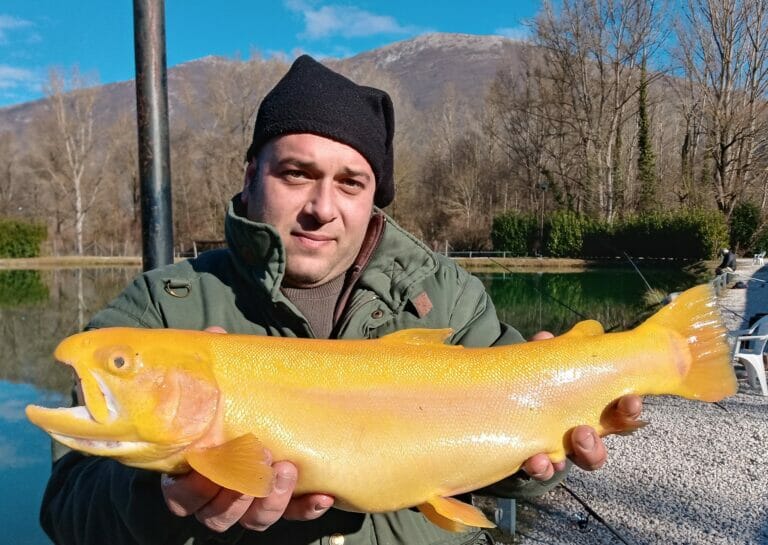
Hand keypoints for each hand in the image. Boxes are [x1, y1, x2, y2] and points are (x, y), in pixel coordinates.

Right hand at [162, 326, 334, 532]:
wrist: (259, 410)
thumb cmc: (226, 402)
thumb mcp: (218, 382)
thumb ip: (213, 364)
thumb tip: (215, 333)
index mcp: (190, 473)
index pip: (183, 497)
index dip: (197, 487)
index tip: (216, 459)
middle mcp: (216, 496)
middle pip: (218, 514)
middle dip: (240, 492)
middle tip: (263, 457)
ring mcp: (251, 503)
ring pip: (253, 520)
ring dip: (271, 501)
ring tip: (288, 468)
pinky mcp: (282, 503)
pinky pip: (293, 515)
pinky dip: (306, 508)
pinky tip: (322, 494)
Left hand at [521, 330, 643, 479]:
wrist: (501, 410)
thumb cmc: (536, 386)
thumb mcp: (543, 367)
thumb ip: (547, 354)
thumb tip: (545, 338)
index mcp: (589, 409)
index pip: (619, 413)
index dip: (630, 409)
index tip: (631, 400)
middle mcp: (579, 435)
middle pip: (598, 449)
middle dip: (595, 445)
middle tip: (583, 432)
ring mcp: (559, 451)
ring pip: (575, 464)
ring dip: (569, 459)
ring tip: (557, 455)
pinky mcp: (536, 461)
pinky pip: (542, 471)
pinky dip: (540, 467)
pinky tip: (535, 460)